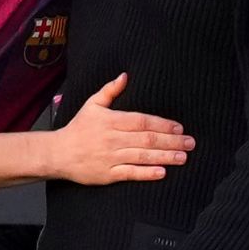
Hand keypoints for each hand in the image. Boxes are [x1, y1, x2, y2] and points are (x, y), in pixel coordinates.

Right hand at [48, 73, 192, 184]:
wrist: (58, 153)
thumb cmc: (78, 128)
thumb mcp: (92, 105)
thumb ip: (110, 90)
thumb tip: (125, 75)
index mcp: (112, 121)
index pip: (142, 121)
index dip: (162, 124)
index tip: (179, 127)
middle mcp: (113, 139)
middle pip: (147, 139)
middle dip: (171, 141)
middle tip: (190, 143)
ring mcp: (111, 157)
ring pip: (143, 156)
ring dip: (165, 157)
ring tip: (183, 157)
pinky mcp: (108, 174)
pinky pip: (130, 173)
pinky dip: (147, 173)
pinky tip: (162, 172)